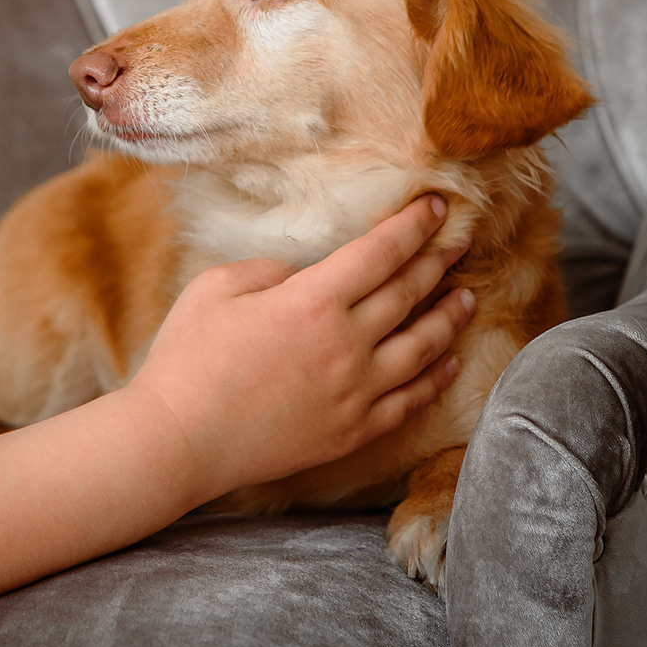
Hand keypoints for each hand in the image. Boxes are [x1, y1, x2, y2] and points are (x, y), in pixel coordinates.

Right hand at [129, 194, 474, 499]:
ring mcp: (356, 391)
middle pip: (410, 293)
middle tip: (462, 240)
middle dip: (439, 260)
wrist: (181, 439)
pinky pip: (410, 401)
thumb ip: (269, 270)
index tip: (437, 207)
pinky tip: (448, 362)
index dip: (414, 225)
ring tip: (466, 296)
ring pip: (423, 347)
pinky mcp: (353, 431)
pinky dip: (436, 378)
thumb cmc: (188, 358)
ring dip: (449, 317)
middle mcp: (348, 343)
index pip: (382, 252)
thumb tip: (302, 276)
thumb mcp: (216, 287)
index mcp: (314, 300)